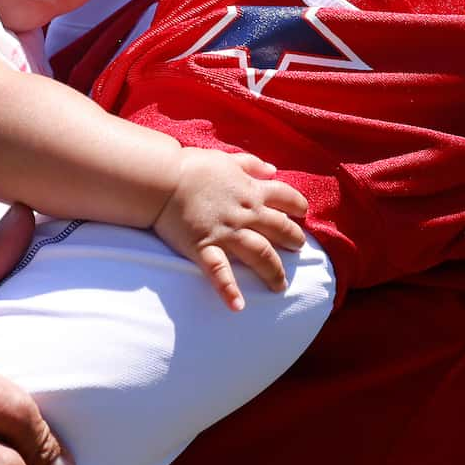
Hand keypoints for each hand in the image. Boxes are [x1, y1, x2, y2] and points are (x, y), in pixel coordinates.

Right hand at [153, 150, 310, 310]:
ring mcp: (226, 232)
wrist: (161, 179)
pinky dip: (229, 290)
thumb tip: (272, 169)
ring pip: (260, 254)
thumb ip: (250, 164)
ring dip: (273, 271)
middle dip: (293, 240)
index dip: (297, 205)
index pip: (285, 197)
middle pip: (279, 229)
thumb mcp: (226, 158)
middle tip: (299, 250)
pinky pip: (220, 272)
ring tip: (280, 285)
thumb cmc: (191, 166)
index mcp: (250, 190)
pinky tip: (238, 306)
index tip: (302, 213)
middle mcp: (245, 213)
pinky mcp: (204, 247)